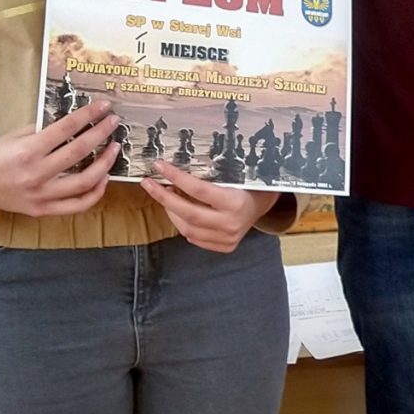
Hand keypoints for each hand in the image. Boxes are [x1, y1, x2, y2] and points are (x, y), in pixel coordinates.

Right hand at [0, 103, 121, 216]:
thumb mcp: (16, 136)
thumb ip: (45, 131)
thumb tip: (76, 122)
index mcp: (27, 151)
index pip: (66, 129)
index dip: (88, 116)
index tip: (104, 106)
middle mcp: (36, 174)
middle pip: (79, 153)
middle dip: (101, 134)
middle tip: (114, 123)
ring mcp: (41, 196)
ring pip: (84, 183)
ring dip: (105, 164)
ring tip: (114, 149)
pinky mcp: (43, 211)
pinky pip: (77, 206)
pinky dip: (95, 193)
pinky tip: (103, 178)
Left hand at [142, 161, 271, 253]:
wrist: (264, 204)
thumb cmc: (248, 184)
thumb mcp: (233, 175)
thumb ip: (208, 176)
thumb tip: (175, 169)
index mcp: (235, 202)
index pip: (198, 189)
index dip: (176, 177)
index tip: (159, 166)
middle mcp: (231, 223)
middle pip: (188, 212)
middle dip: (164, 197)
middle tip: (149, 184)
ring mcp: (227, 238)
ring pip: (187, 228)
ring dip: (171, 211)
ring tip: (165, 196)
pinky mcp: (225, 246)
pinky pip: (194, 237)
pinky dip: (183, 224)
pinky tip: (179, 211)